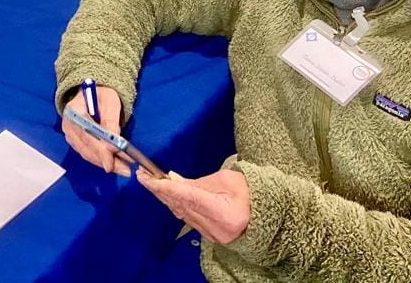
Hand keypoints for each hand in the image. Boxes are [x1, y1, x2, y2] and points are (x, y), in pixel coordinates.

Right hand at [61, 86, 131, 176]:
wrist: (92, 93)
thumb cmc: (101, 94)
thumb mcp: (110, 101)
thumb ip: (111, 120)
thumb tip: (115, 142)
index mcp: (73, 111)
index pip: (86, 134)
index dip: (99, 150)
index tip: (111, 162)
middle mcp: (68, 125)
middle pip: (86, 148)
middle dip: (105, 160)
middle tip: (125, 170)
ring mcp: (71, 135)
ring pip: (87, 154)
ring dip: (105, 163)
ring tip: (123, 169)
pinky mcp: (77, 141)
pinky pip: (88, 153)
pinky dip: (102, 160)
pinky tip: (115, 164)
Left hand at [136, 167, 250, 244]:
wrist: (268, 216)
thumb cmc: (251, 193)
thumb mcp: (228, 180)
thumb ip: (200, 182)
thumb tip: (176, 181)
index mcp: (225, 213)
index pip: (189, 198)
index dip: (167, 188)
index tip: (149, 179)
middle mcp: (216, 228)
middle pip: (181, 207)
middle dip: (160, 190)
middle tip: (142, 176)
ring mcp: (212, 235)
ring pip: (181, 213)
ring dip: (165, 197)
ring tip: (150, 181)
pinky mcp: (208, 235)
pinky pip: (186, 218)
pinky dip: (175, 204)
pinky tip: (165, 193)